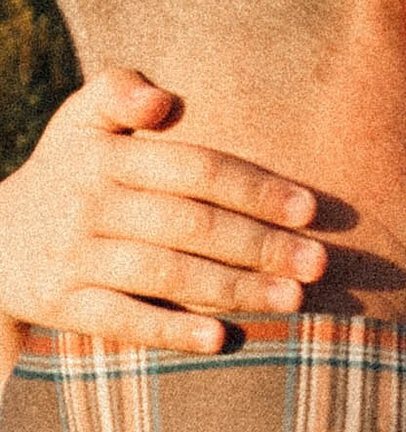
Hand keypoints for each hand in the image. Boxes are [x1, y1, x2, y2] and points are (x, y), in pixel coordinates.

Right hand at [0, 71, 327, 353]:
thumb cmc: (67, 175)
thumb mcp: (80, 122)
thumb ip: (119, 91)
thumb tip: (162, 101)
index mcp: (103, 155)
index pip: (195, 168)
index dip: (254, 188)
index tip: (310, 209)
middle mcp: (86, 202)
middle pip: (189, 224)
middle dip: (259, 245)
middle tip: (320, 263)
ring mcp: (71, 256)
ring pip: (164, 273)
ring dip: (232, 289)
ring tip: (294, 301)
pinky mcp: (58, 303)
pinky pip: (120, 319)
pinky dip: (170, 331)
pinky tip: (221, 340)